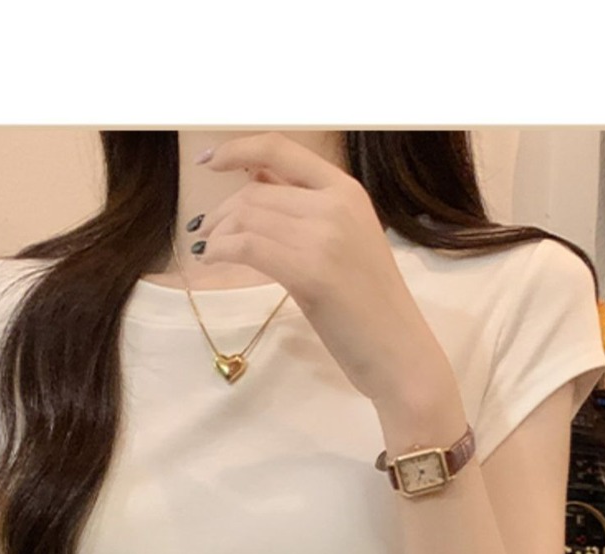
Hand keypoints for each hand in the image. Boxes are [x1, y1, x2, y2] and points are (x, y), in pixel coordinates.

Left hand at [191, 131, 454, 409]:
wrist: (399, 352)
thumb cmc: (370, 306)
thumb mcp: (344, 241)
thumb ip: (304, 209)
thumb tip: (254, 180)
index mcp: (346, 191)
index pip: (280, 150)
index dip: (237, 148)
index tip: (208, 161)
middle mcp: (336, 204)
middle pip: (256, 191)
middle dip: (221, 212)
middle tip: (205, 234)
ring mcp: (325, 237)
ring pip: (248, 217)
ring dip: (217, 234)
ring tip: (209, 251)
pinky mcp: (311, 272)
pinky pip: (249, 246)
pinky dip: (222, 250)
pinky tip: (213, 259)